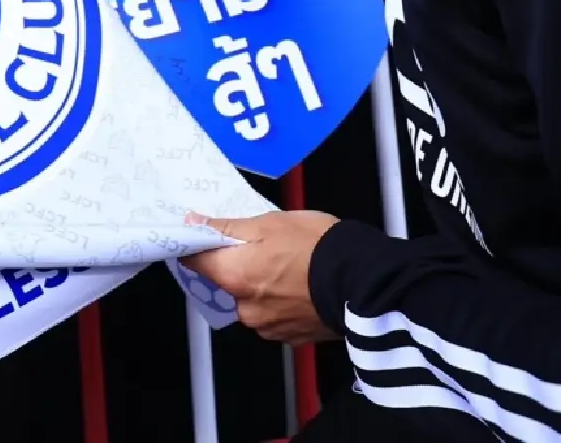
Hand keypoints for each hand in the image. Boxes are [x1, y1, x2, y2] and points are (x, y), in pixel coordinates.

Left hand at [181, 211, 339, 343]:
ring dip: (263, 286)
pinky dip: (283, 302)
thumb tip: (196, 224)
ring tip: (291, 266)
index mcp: (235, 277)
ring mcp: (269, 327)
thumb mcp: (270, 222)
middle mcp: (246, 309)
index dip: (198, 248)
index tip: (204, 238)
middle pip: (227, 284)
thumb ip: (227, 227)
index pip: (196, 264)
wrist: (364, 280)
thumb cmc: (318, 246)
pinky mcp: (292, 337)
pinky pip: (276, 316)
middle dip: (240, 266)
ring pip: (253, 301)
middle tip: (264, 246)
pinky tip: (303, 285)